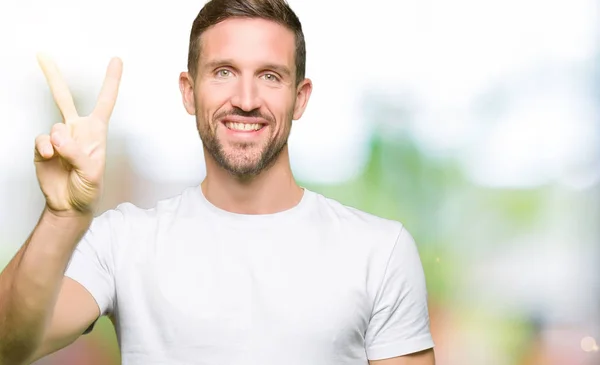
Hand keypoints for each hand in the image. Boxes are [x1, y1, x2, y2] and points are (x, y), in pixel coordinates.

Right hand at [34, 54, 122, 214]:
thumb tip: (57, 135)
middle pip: (64, 98)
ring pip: (54, 125)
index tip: (116, 60)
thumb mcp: (91, 172)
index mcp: (96, 132)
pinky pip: (42, 139)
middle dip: (53, 76)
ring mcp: (58, 137)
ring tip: (65, 159)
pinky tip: (50, 158)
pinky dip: (45, 148)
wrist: (69, 204)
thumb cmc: (88, 188)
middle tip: (43, 55)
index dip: (111, 80)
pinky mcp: (43, 146)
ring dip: (59, 143)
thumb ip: (76, 153)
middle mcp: (76, 130)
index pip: (105, 101)